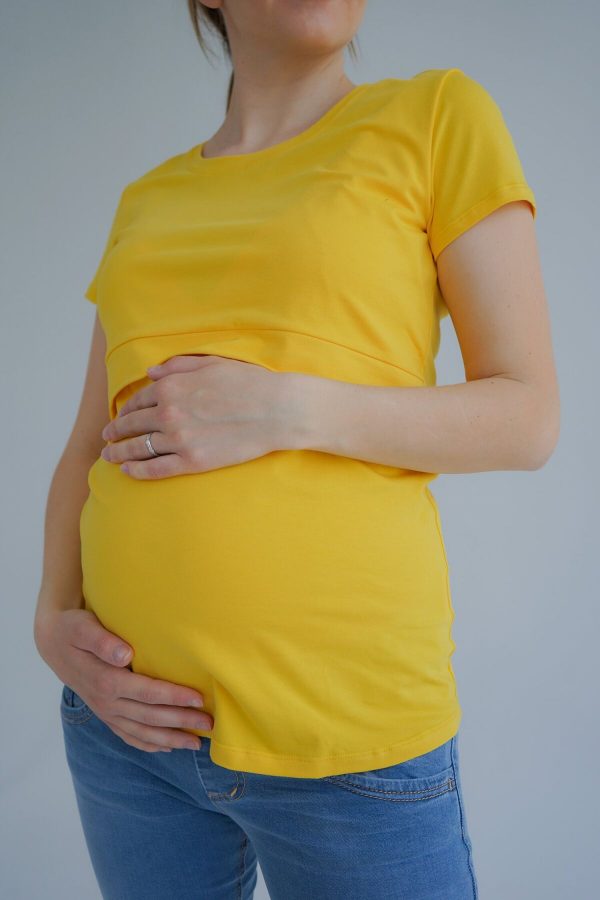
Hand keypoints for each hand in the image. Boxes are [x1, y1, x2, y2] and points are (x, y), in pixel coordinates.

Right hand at [34, 608, 211, 751]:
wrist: (53, 642)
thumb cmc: (73, 629)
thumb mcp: (83, 628)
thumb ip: (102, 641)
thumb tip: (124, 654)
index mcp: (105, 681)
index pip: (147, 693)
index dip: (174, 697)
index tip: (199, 698)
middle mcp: (107, 701)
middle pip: (150, 717)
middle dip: (181, 722)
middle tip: (210, 723)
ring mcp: (106, 711)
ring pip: (141, 732)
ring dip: (170, 739)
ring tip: (197, 744)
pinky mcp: (105, 714)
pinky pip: (128, 735)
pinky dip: (148, 744)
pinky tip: (167, 748)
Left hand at [100, 354, 296, 478]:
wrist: (276, 410)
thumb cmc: (248, 382)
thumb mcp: (210, 363)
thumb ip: (177, 366)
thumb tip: (150, 372)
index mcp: (172, 386)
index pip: (138, 400)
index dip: (126, 409)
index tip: (119, 416)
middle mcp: (169, 412)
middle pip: (132, 424)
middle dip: (115, 431)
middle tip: (106, 436)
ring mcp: (179, 439)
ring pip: (138, 448)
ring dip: (118, 452)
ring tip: (109, 456)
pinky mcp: (192, 462)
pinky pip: (155, 469)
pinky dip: (137, 471)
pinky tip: (127, 471)